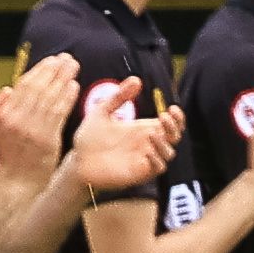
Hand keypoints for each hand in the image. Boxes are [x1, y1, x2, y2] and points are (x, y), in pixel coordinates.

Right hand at [0, 51, 81, 179]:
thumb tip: (6, 89)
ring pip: (50, 97)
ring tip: (73, 66)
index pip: (23, 86)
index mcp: (4, 115)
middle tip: (66, 58)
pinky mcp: (48, 139)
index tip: (50, 61)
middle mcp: (17, 119)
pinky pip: (59, 113)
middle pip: (38, 88)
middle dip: (54, 70)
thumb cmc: (6, 157)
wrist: (16, 183)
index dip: (38, 71)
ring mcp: (33, 129)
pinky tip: (74, 86)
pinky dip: (67, 98)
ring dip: (63, 79)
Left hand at [67, 76, 179, 195]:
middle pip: (174, 137)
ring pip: (169, 153)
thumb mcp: (102, 112)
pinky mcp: (139, 173)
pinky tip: (148, 151)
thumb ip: (119, 97)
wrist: (77, 160)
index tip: (172, 108)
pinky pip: (158, 168)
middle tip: (164, 117)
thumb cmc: (89, 138)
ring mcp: (144, 159)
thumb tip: (137, 80)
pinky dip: (157, 159)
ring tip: (153, 134)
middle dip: (174, 127)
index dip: (176, 117)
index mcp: (142, 129)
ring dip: (164, 143)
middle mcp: (147, 144)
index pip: (169, 124)